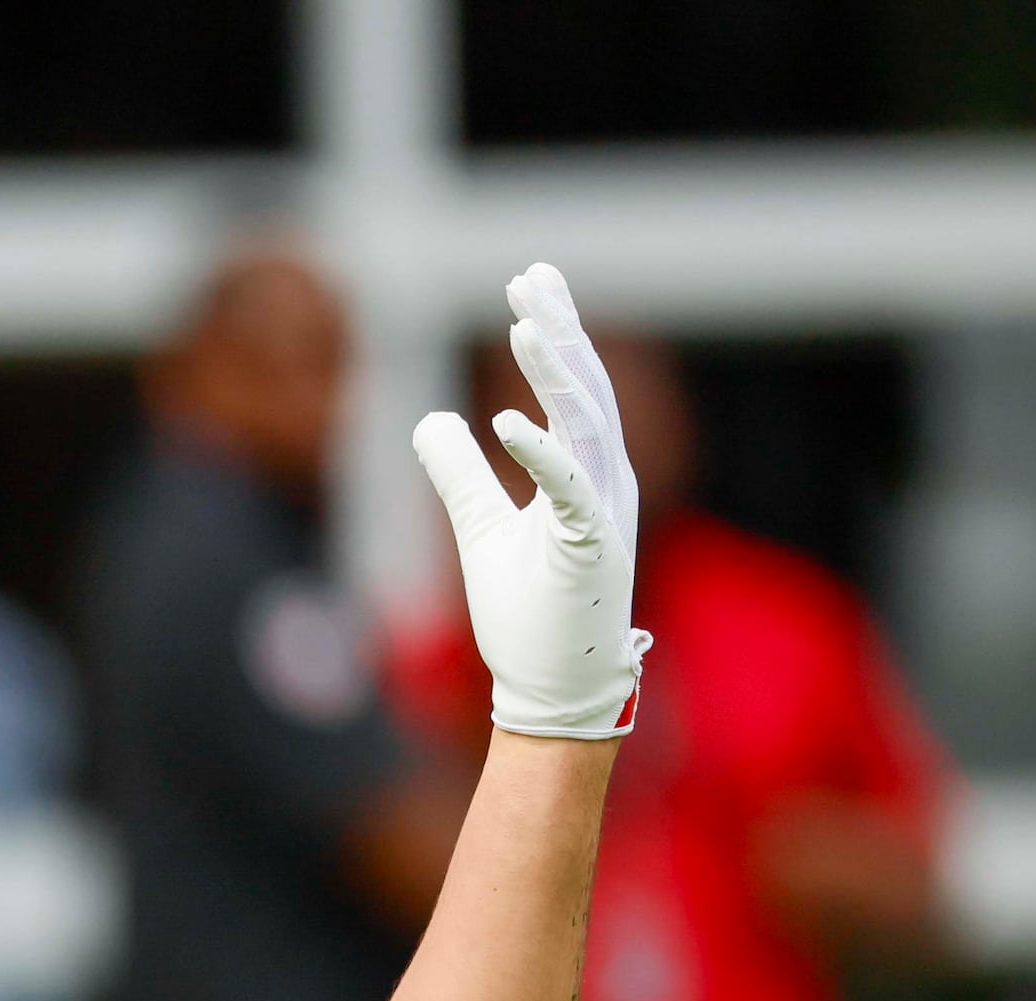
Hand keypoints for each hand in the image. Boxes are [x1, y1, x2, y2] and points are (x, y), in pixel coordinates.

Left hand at [412, 264, 648, 738]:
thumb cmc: (528, 613)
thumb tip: (432, 420)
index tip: (530, 282)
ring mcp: (603, 515)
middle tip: (532, 278)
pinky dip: (542, 454)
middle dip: (560, 331)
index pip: (574, 387)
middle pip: (587, 389)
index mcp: (584, 473)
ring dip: (556, 373)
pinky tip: (507, 421)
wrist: (551, 687)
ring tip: (526, 325)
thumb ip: (460, 473)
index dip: (554, 333)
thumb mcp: (481, 527)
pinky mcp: (590, 551)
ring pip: (586, 425)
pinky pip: (568, 491)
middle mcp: (603, 483)